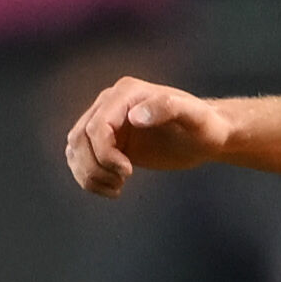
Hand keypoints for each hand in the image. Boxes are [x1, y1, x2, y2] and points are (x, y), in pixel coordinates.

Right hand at [62, 76, 232, 196]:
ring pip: (74, 150)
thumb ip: (167, 108)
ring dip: (89, 175)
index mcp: (127, 93)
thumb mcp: (194, 117)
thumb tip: (134, 116)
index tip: (128, 172)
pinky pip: (80, 159)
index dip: (104, 154)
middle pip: (79, 139)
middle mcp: (110, 103)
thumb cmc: (204, 126)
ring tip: (118, 187)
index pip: (96, 126)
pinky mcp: (106, 141)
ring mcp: (105, 121)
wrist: (205, 137)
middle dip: (96, 167)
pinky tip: (113, 188)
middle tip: (123, 182)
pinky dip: (88, 178)